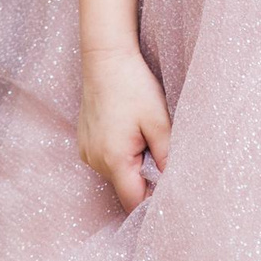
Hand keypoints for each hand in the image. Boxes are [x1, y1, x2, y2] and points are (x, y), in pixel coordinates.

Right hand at [79, 43, 171, 210]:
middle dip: (146, 179)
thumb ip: (167, 157)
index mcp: (114, 159)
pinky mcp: (85, 142)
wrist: (106, 59)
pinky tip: (130, 131)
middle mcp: (95, 161)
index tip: (171, 193)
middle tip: (162, 153)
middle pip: (126, 188)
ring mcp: (87, 152)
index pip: (134, 202)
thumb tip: (175, 184)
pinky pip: (107, 160)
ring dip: (134, 165)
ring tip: (144, 136)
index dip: (153, 202)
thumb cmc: (133, 86)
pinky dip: (121, 155)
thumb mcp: (159, 121)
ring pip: (117, 174)